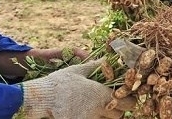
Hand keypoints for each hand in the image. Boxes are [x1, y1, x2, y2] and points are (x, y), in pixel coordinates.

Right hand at [19, 59, 134, 118]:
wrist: (43, 98)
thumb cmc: (60, 82)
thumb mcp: (78, 71)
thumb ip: (94, 66)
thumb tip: (106, 58)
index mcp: (101, 93)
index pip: (128, 103)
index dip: (129, 100)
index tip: (124, 97)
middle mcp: (99, 108)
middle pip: (120, 115)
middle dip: (118, 110)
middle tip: (111, 103)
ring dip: (106, 115)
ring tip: (98, 108)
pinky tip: (87, 113)